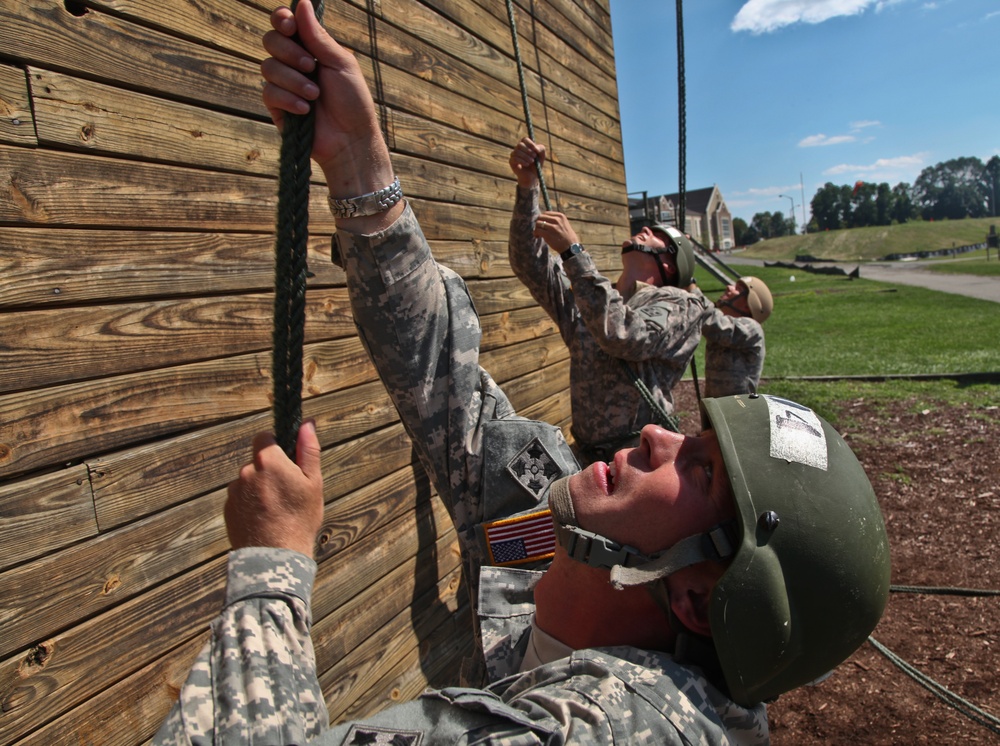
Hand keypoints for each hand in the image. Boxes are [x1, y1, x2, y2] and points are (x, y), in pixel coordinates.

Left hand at [224, 421, 324, 557]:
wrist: (275, 556)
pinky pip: (241, 497)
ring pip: (249, 480)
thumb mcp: (312, 482)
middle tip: (287, 491)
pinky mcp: (228, 508)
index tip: (287, 461)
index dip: (276, 445)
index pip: (264, 437)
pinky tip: (265, 519)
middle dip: (270, 470)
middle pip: (258, 461)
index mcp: (268, 461)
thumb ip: (308, 449)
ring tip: (276, 510)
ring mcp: (234, 491)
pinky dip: (251, 503)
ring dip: (260, 487)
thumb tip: (307, 423)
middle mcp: (246, 472)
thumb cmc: (300, 518)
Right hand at [261, 2, 401, 229]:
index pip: (285, 23)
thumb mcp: (340, 64)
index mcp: (310, 48)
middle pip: (271, 40)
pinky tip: (305, 110)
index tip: (290, 25)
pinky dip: (288, 99)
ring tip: (315, 95)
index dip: (282, 19)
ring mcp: (284, 84)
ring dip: (293, 80)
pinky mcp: (277, 107)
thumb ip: (318, 36)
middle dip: (290, 52)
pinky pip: (269, 92)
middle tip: (311, 66)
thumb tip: (301, 3)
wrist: (351, 140)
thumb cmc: (353, 102)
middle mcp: (294, 63)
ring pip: (268, 66)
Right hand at [509, 137, 545, 188]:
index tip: (536, 150)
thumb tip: (535, 148)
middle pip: (520, 144)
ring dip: (526, 157)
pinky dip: (522, 161)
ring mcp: (514, 155)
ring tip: (531, 162)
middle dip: (528, 151)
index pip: (525, 139)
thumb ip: (541, 149)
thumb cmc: (536, 165)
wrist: (532, 176)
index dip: (530, 143)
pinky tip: (527, 164)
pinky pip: (514, 158)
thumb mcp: (542, 156)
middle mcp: (518, 149)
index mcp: (525, 145)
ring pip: (517, 151)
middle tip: (534, 157)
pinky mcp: (511, 161)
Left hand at [533, 211, 578, 253]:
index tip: (542, 224)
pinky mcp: (548, 234)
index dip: (542, 218)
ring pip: (538, 223)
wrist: (571, 247)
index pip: (546, 213)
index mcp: (561, 216)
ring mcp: (552, 227)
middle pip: (540, 217)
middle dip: (538, 223)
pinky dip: (535, 233)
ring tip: (538, 234)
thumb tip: (544, 219)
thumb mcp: (564, 224)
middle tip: (539, 229)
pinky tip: (538, 236)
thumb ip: (556, 220)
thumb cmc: (567, 237)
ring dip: (536, 228)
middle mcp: (557, 220)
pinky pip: (537, 230)